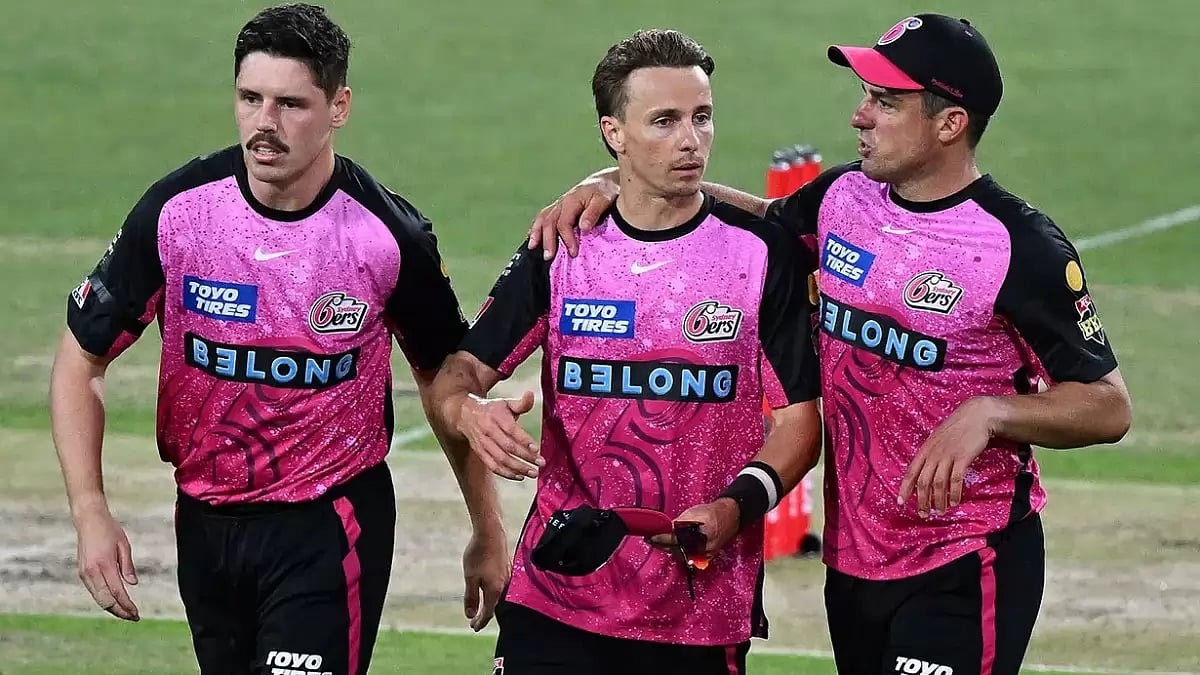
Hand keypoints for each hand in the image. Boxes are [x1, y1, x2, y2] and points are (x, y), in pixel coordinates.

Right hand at [74, 506, 139, 620]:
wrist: (88, 521)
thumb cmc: (109, 530)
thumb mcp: (124, 545)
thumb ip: (127, 566)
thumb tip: (132, 584)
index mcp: (104, 564)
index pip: (117, 592)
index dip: (127, 605)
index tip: (136, 614)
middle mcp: (92, 572)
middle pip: (106, 600)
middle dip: (120, 611)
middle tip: (133, 617)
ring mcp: (85, 574)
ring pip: (98, 598)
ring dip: (112, 608)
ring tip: (126, 612)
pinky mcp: (82, 573)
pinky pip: (94, 592)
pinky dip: (104, 599)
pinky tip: (115, 602)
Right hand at [458, 391, 542, 479]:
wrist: (464, 415)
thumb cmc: (491, 410)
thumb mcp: (505, 403)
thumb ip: (521, 403)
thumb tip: (531, 394)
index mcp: (496, 416)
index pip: (511, 430)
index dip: (524, 440)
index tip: (536, 449)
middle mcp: (489, 431)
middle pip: (508, 447)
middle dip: (526, 457)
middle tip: (540, 463)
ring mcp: (483, 443)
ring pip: (501, 459)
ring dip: (518, 468)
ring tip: (533, 473)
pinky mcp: (480, 453)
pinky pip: (493, 466)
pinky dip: (506, 473)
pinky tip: (519, 476)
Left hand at [462, 527, 509, 631]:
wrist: (491, 532)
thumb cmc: (479, 554)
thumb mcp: (470, 577)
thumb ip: (471, 597)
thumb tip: (470, 614)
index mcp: (495, 590)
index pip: (488, 612)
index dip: (480, 621)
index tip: (473, 627)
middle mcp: (505, 585)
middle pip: (496, 606)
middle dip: (485, 614)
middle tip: (475, 622)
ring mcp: (508, 576)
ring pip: (500, 596)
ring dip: (490, 603)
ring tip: (483, 608)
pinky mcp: (508, 568)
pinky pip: (502, 587)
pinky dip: (494, 593)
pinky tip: (490, 590)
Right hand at [528, 168, 619, 259]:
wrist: (604, 181)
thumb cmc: (605, 191)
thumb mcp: (603, 200)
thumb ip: (593, 213)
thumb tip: (583, 228)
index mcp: (571, 201)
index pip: (564, 223)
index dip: (567, 239)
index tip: (573, 253)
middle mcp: (561, 202)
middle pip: (549, 222)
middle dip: (547, 240)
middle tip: (548, 257)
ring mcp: (558, 205)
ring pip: (542, 218)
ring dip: (536, 233)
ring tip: (532, 247)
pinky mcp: (558, 208)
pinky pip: (543, 217)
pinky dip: (536, 227)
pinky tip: (533, 237)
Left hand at [647, 498, 740, 555]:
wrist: (730, 517)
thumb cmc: (711, 513)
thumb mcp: (692, 514)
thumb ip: (677, 524)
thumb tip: (664, 529)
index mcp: (696, 538)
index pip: (673, 541)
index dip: (659, 539)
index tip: (649, 537)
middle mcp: (699, 550)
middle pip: (675, 550)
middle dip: (662, 544)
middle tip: (651, 538)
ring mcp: (702, 556)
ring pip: (680, 554)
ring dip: (669, 548)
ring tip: (659, 541)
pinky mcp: (704, 557)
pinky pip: (687, 556)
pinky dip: (678, 550)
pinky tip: (672, 545)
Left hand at [899, 397, 997, 517]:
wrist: (976, 416)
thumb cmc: (956, 429)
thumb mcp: (937, 440)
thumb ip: (930, 455)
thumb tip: (923, 473)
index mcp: (925, 450)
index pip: (910, 472)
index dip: (904, 488)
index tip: (900, 503)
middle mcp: (933, 454)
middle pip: (923, 482)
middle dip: (921, 500)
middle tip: (923, 514)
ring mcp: (948, 455)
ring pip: (938, 483)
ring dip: (938, 500)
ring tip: (940, 511)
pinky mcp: (962, 457)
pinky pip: (956, 479)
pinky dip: (954, 493)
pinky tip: (954, 502)